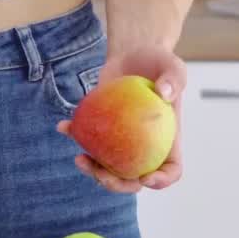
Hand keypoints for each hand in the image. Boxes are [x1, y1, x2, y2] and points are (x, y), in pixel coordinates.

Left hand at [57, 43, 185, 194]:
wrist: (133, 52)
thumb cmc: (158, 62)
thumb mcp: (173, 64)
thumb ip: (174, 78)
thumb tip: (164, 94)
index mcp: (167, 139)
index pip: (171, 170)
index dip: (161, 181)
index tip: (145, 177)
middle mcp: (144, 145)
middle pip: (134, 178)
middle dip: (117, 184)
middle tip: (102, 174)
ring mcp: (122, 139)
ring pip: (109, 166)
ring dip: (93, 171)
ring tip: (79, 158)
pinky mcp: (102, 127)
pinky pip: (89, 138)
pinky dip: (75, 135)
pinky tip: (64, 127)